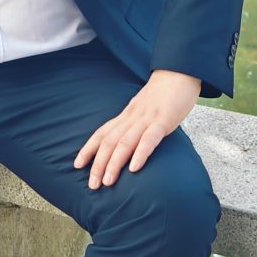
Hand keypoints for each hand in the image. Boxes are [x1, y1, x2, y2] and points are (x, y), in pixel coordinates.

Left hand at [73, 69, 200, 187]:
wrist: (179, 71)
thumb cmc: (164, 94)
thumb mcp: (145, 109)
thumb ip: (137, 124)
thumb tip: (130, 145)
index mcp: (127, 115)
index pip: (102, 133)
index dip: (88, 149)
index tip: (77, 165)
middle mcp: (132, 117)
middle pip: (109, 141)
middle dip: (98, 164)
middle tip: (92, 185)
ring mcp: (146, 118)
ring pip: (125, 142)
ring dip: (114, 163)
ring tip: (107, 182)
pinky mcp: (162, 120)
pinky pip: (149, 138)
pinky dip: (140, 153)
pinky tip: (134, 168)